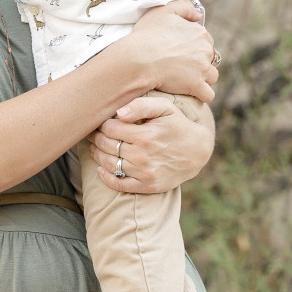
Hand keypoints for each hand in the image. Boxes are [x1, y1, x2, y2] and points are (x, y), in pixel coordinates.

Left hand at [89, 97, 214, 192]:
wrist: (198, 151)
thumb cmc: (178, 124)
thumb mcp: (165, 108)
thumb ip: (142, 105)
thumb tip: (119, 113)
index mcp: (145, 135)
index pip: (109, 129)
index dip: (101, 124)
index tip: (101, 121)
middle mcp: (143, 156)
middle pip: (106, 146)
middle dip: (96, 138)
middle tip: (93, 133)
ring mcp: (145, 173)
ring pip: (109, 164)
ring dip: (97, 155)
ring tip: (95, 147)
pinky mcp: (147, 186)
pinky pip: (119, 184)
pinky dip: (106, 177)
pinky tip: (101, 168)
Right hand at [125, 1, 217, 101]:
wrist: (139, 59)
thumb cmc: (147, 35)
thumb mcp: (163, 11)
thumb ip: (184, 7)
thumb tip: (198, 15)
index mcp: (199, 33)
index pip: (206, 42)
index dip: (195, 47)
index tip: (182, 53)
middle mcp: (205, 50)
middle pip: (210, 59)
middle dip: (200, 63)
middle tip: (182, 67)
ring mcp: (202, 69)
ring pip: (212, 76)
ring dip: (203, 79)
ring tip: (187, 81)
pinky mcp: (197, 86)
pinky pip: (208, 94)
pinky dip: (202, 95)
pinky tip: (192, 93)